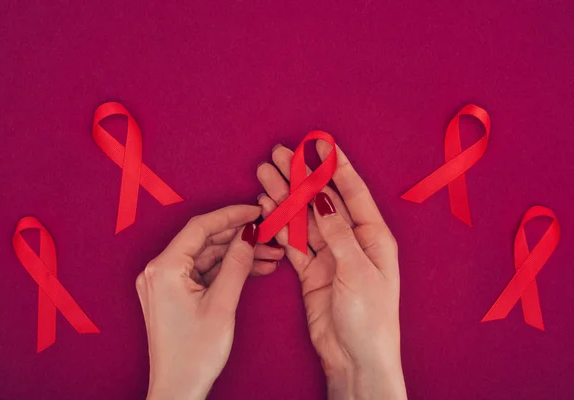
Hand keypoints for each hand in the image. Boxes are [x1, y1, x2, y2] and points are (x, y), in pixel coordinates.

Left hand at [135, 205, 283, 399]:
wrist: (177, 391)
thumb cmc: (194, 354)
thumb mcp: (222, 304)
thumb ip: (236, 264)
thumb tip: (249, 234)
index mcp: (164, 268)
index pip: (200, 227)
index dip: (231, 215)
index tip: (256, 210)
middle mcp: (158, 270)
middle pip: (204, 241)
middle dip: (239, 238)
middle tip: (269, 234)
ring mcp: (164, 283)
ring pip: (205, 257)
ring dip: (237, 255)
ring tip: (270, 256)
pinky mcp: (171, 294)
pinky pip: (201, 273)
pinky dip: (225, 271)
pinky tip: (253, 269)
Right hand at [257, 143, 406, 398]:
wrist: (356, 358)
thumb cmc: (370, 318)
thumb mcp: (357, 270)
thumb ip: (338, 234)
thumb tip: (324, 199)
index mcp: (373, 236)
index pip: (352, 191)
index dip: (335, 166)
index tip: (318, 143)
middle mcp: (351, 240)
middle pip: (322, 201)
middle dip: (300, 177)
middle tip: (278, 154)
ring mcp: (329, 255)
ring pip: (303, 218)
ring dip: (284, 197)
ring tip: (264, 175)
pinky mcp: (311, 271)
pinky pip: (293, 241)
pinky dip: (280, 224)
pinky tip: (267, 207)